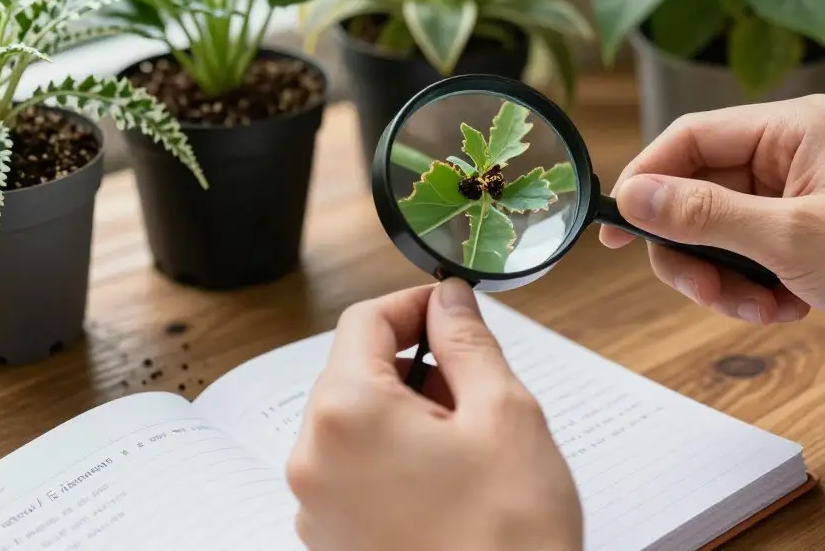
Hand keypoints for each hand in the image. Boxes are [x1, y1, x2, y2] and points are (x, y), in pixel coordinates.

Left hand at [287, 279, 582, 550]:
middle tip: (473, 380)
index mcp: (347, 414)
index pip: (364, 320)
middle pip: (354, 369)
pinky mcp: (333, 539)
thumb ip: (467, 340)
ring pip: (355, 419)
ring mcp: (318, 506)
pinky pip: (354, 467)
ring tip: (466, 439)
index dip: (414, 304)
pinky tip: (446, 476)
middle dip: (413, 360)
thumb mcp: (503, 412)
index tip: (451, 307)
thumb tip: (448, 299)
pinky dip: (393, 452)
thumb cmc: (509, 537)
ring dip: (406, 408)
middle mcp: (314, 459)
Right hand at [600, 94, 824, 383]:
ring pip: (714, 230)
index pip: (691, 138)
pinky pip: (742, 255)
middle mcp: (790, 154)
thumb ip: (702, 213)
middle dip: (690, 246)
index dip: (648, 179)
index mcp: (792, 128)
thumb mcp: (789, 238)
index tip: (617, 224)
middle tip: (697, 288)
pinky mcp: (800, 235)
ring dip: (720, 276)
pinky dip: (748, 288)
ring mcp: (795, 197)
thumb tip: (633, 195)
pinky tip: (781, 309)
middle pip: (696, 190)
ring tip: (750, 306)